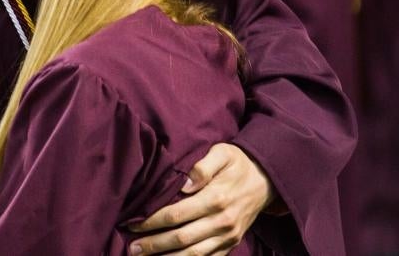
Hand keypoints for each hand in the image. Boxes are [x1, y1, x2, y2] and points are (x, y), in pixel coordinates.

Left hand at [127, 143, 273, 254]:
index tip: (134, 224)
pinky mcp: (231, 244)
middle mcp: (222, 221)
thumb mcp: (222, 153)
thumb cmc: (237, 163)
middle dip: (154, 244)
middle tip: (132, 247)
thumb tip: (185, 183)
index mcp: (216, 198)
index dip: (153, 221)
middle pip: (181, 238)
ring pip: (193, 254)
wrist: (266, 179)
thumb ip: (203, 166)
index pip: (176, 214)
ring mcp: (228, 236)